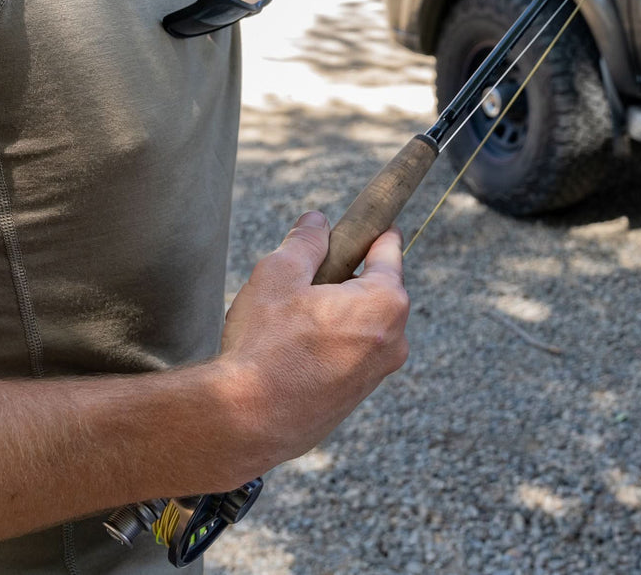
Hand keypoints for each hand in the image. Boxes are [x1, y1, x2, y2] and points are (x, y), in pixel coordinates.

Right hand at [210, 212, 408, 483]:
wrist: (248, 419)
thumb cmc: (265, 344)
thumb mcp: (279, 273)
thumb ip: (305, 242)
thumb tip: (318, 222)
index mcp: (383, 303)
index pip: (388, 250)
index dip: (368, 231)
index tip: (356, 222)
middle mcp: (393, 341)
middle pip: (372, 288)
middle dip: (340, 276)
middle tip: (297, 277)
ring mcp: (376, 374)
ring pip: (357, 322)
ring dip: (329, 311)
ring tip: (285, 317)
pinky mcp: (354, 398)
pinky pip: (347, 352)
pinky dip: (325, 341)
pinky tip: (288, 346)